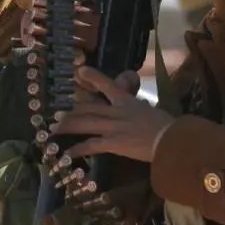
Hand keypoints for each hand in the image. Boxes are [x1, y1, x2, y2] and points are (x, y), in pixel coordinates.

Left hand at [53, 66, 171, 162]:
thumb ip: (139, 109)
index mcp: (127, 101)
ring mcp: (113, 127)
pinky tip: (67, 154)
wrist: (172, 140)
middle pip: (88, 107)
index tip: (80, 70)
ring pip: (84, 123)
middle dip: (69, 108)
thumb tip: (138, 110)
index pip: (108, 85)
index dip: (93, 77)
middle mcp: (116, 111)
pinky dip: (78, 150)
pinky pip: (91, 146)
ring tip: (52, 128)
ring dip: (67, 125)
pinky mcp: (113, 143)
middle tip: (53, 107)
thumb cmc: (167, 126)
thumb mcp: (151, 111)